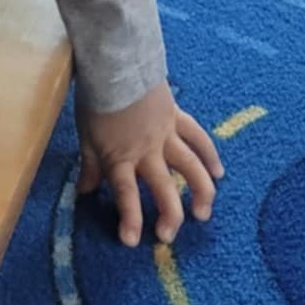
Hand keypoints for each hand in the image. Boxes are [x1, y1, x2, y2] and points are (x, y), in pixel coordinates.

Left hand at [78, 82, 224, 246]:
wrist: (116, 62)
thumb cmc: (96, 100)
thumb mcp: (86, 136)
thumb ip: (90, 166)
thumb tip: (85, 192)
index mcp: (121, 156)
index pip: (126, 193)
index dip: (130, 218)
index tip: (132, 241)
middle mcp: (146, 150)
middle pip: (163, 187)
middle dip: (169, 214)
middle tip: (169, 236)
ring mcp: (166, 134)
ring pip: (189, 166)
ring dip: (200, 191)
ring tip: (203, 213)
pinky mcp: (177, 118)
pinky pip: (198, 138)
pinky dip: (210, 155)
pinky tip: (219, 173)